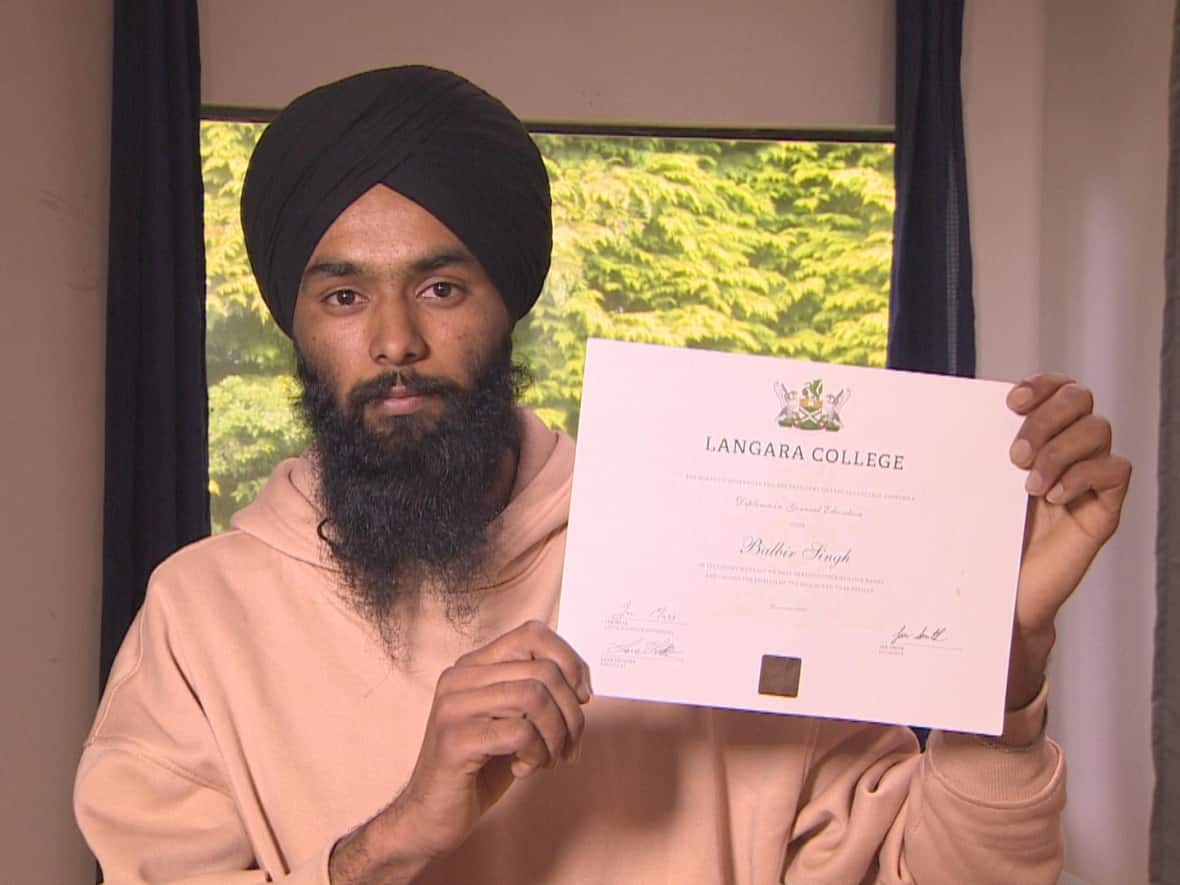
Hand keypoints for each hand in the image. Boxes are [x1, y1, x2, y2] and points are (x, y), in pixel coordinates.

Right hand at [329, 621, 591, 883]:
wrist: (429, 817)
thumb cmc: (479, 768)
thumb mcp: (511, 720)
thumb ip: (535, 693)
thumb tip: (581, 684)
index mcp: (474, 665)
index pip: (533, 633)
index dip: (569, 660)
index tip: (583, 697)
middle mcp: (460, 677)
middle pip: (542, 670)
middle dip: (571, 712)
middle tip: (570, 745)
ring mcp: (454, 706)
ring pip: (534, 696)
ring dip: (556, 734)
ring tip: (548, 758)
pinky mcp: (455, 739)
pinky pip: (520, 732)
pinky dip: (536, 754)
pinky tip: (524, 769)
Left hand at [1004, 374, 1130, 707]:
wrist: (1001, 594)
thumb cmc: (983, 541)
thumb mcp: (974, 489)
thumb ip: (974, 454)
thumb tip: (942, 417)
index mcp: (1039, 438)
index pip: (1057, 389)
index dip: (1041, 384)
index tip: (1011, 400)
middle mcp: (1068, 451)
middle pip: (1080, 399)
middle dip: (1046, 417)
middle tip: (1014, 453)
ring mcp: (1088, 478)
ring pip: (1098, 430)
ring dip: (1060, 449)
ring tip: (1028, 483)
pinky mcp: (1104, 508)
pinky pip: (1114, 470)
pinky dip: (1083, 476)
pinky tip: (1053, 496)